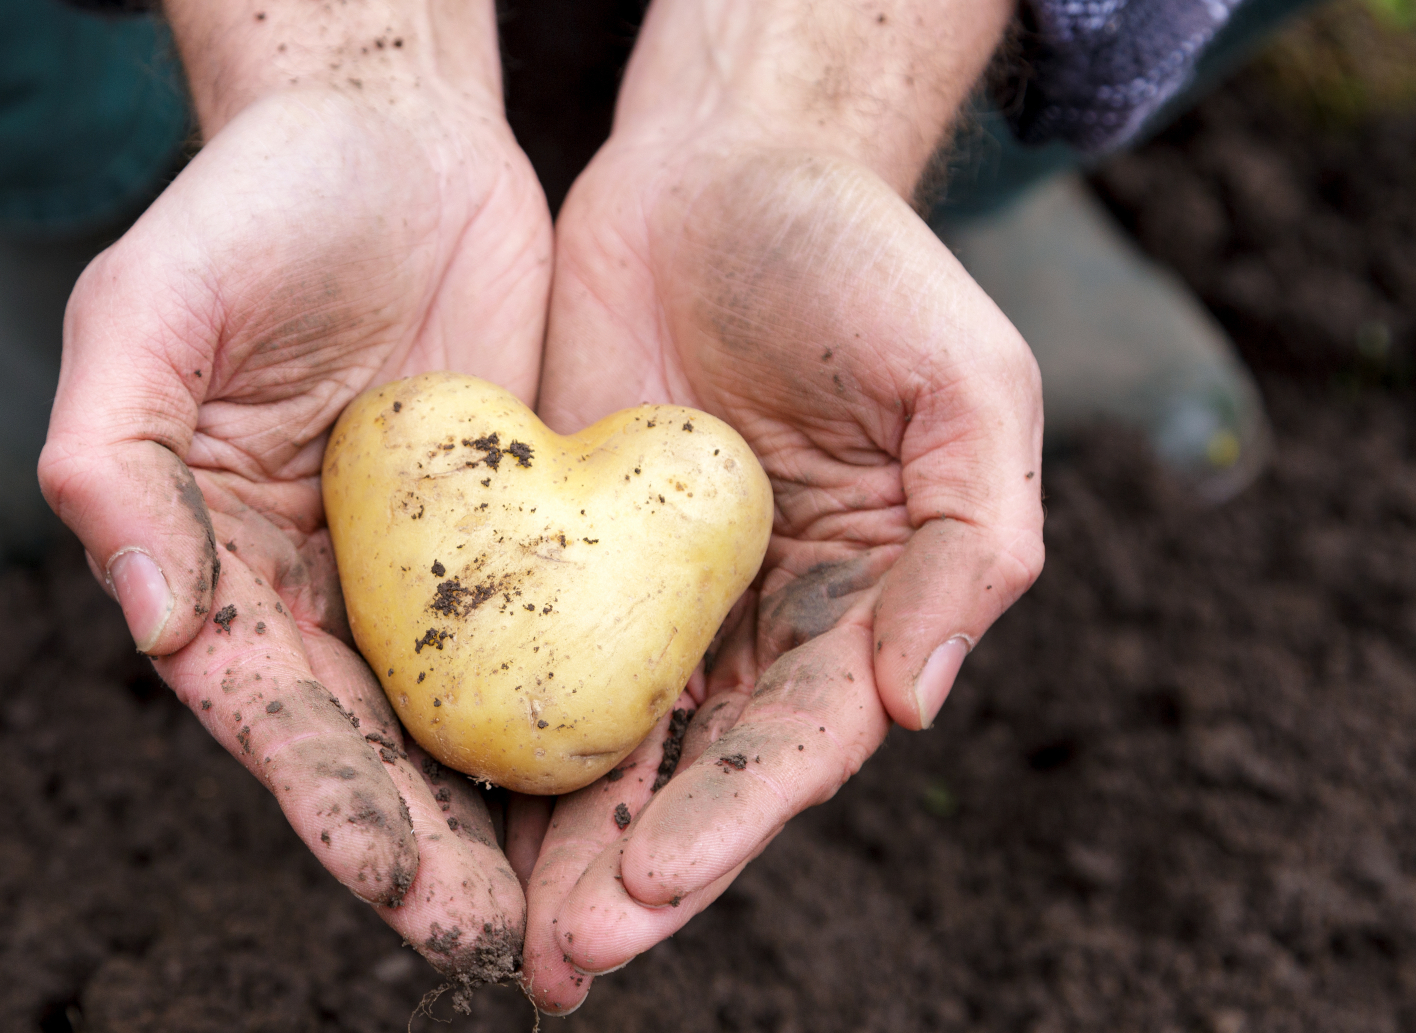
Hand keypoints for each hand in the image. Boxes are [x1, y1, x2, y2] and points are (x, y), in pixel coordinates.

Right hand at [37, 0, 551, 983]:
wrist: (387, 127)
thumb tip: (151, 623)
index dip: (326, 801)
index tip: (394, 880)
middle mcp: (315, 592)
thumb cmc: (248, 209)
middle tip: (500, 941)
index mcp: (214, 568)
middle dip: (430, 853)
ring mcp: (421, 572)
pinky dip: (582, 711)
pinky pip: (553, 637)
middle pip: (373, 748)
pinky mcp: (517, 534)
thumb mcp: (145, 313)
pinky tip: (641, 780)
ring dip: (510, 820)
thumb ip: (113, 463)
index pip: (270, 712)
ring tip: (571, 911)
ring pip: (468, 720)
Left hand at [507, 0, 1041, 1011]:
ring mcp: (655, 598)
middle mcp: (760, 629)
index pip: (795, 744)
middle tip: (560, 959)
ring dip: (556, 845)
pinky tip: (445, 801)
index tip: (649, 884)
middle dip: (630, 875)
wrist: (724, 164)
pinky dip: (494, 731)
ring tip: (502, 935)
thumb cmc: (862, 262)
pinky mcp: (563, 550)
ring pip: (603, 745)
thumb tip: (914, 706)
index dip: (729, 822)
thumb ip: (970, 543)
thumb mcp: (964, 383)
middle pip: (693, 778)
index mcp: (863, 612)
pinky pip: (523, 654)